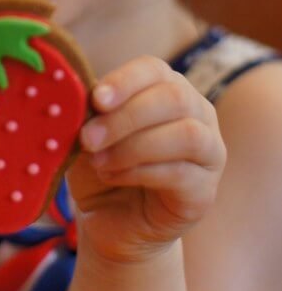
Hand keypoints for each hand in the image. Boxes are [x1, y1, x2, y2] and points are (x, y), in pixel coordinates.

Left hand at [66, 56, 225, 263]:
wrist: (112, 221)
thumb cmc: (101, 166)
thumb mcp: (89, 134)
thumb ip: (91, 113)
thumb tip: (81, 98)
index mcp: (165, 87)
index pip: (154, 69)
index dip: (125, 81)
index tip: (96, 99)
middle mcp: (197, 112)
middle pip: (174, 98)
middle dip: (126, 116)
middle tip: (88, 138)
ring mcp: (209, 151)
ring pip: (185, 134)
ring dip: (134, 146)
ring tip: (98, 161)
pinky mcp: (205, 190)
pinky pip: (180, 173)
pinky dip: (139, 172)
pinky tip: (112, 177)